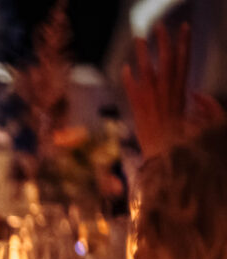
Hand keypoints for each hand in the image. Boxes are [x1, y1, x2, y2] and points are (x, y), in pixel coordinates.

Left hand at [121, 22, 211, 157]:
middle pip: (167, 63)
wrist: (166, 162)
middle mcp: (167, 96)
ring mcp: (152, 103)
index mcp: (182, 96)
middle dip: (164, 42)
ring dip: (144, 54)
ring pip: (148, 73)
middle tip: (159, 25)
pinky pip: (133, 93)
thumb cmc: (182, 145)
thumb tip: (196, 91)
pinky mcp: (139, 113)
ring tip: (139, 38)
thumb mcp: (200, 123)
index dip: (184, 44)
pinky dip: (129, 80)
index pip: (184, 64)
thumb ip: (204, 106)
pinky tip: (125, 68)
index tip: (184, 27)